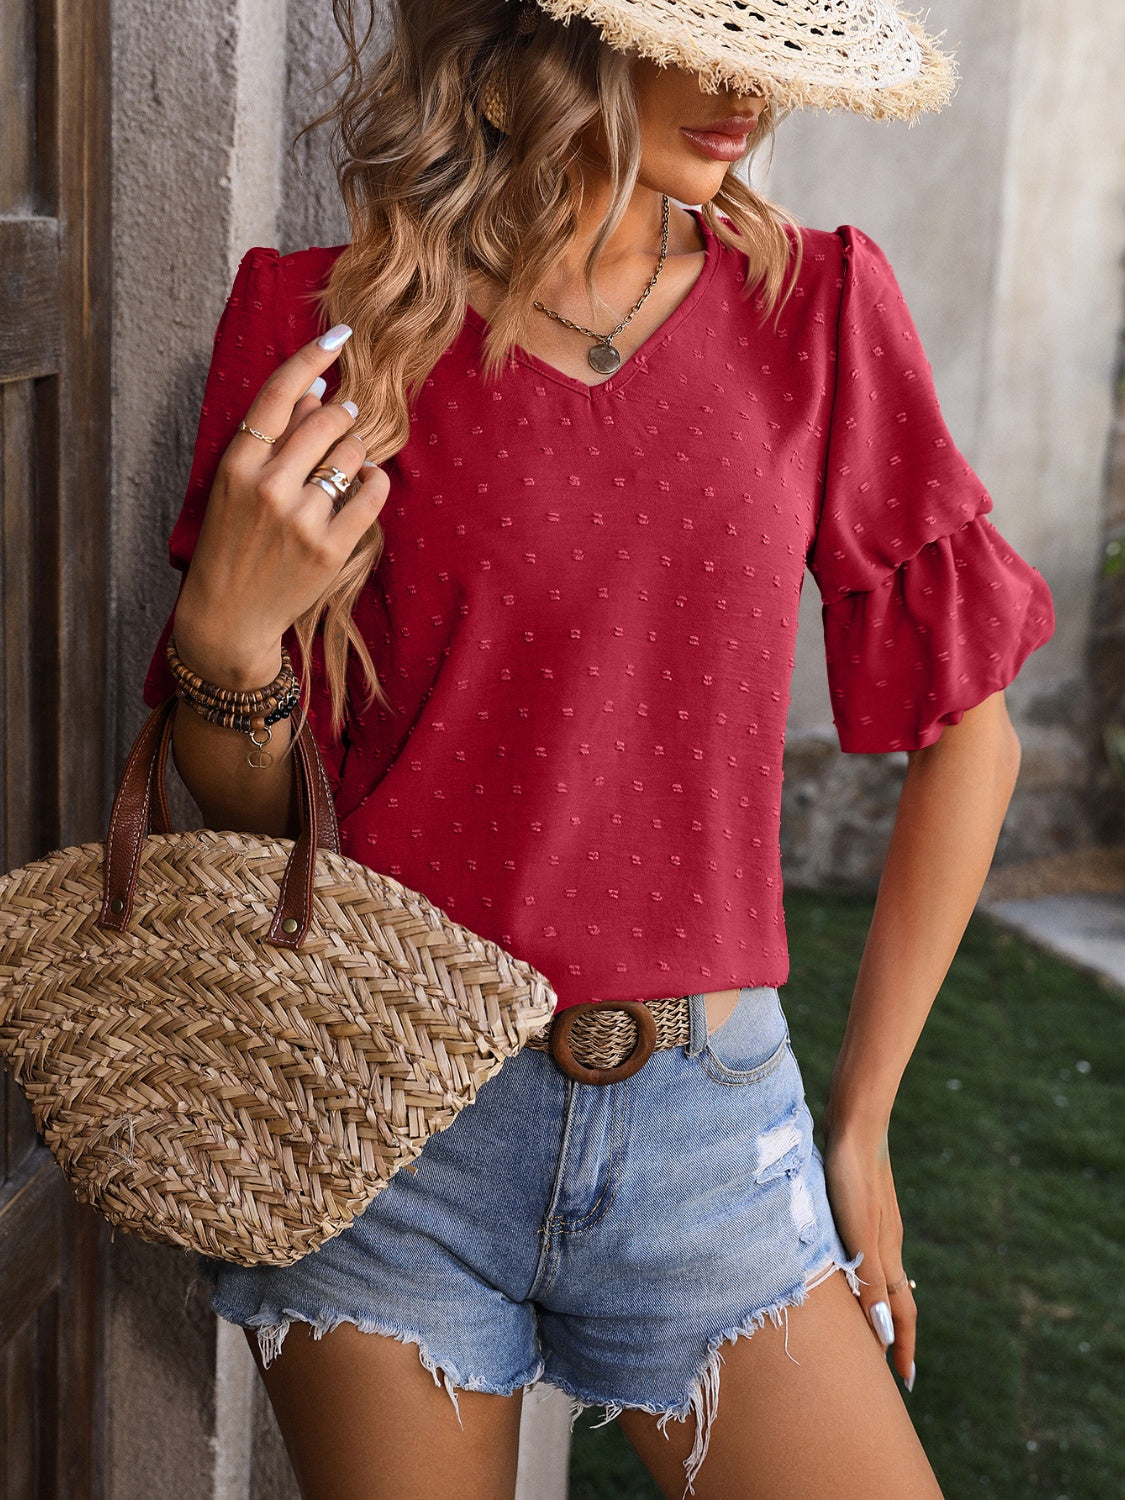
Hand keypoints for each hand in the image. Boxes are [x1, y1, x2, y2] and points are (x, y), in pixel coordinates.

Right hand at [173, 326, 390, 685]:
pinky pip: (372, 493)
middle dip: (342, 414)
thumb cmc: (232, 543)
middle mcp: (268, 487)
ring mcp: (301, 519)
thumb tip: (317, 390)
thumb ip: (272, 439)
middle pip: (326, 421)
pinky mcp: (331, 548)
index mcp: (236, 464)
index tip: (341, 335)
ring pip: (351, 454)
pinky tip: (365, 480)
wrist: (229, 615)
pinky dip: (374, 480)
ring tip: (348, 457)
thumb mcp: (235, 485)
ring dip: (357, 447)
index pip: (279, 393)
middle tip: (345, 419)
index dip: (313, 356)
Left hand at [822, 1120, 916, 1389]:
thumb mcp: (858, 1230)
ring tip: (872, 1324)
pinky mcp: (860, 1202)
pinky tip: (851, 1266)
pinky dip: (865, 1273)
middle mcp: (887, 1241)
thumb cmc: (851, 1175)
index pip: (901, 1312)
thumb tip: (884, 1332)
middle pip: (895, 1296)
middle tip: (890, 1365)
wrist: (854, 1122)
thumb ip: (869, 1277)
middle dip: (895, 1333)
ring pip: (881, 1273)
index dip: (903, 1346)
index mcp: (888, 1254)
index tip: (904, 1382)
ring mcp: (875, 1221)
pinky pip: (867, 1251)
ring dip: (879, 1304)